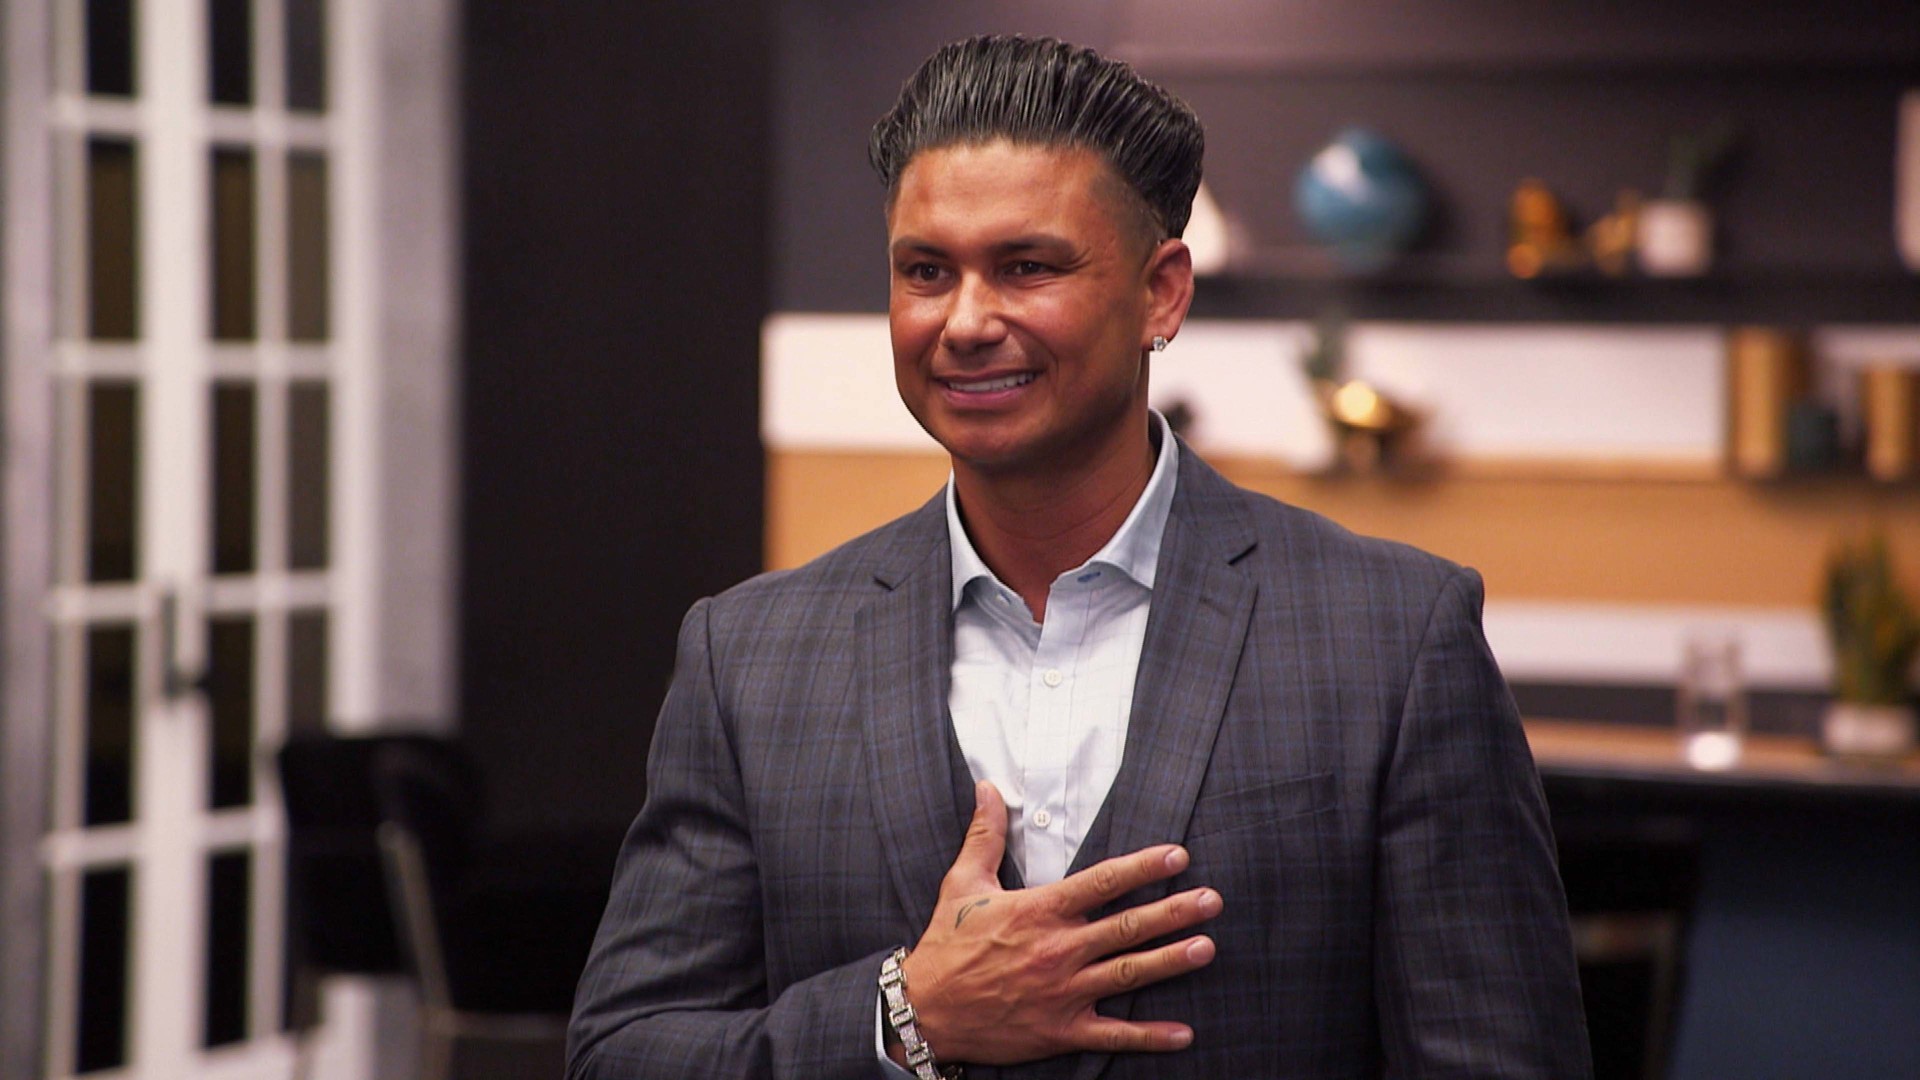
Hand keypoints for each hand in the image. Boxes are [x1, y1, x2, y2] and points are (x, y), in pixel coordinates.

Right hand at [895, 780, 1220, 1066]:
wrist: (925, 1009)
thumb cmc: (946, 944)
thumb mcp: (962, 882)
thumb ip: (985, 834)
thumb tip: (988, 787)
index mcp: (1040, 911)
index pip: (1103, 882)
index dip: (1144, 868)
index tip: (1178, 856)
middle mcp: (1058, 950)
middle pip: (1127, 927)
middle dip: (1174, 912)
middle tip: (1213, 900)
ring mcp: (1063, 993)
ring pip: (1128, 973)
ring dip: (1171, 961)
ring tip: (1207, 947)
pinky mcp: (1061, 1030)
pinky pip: (1113, 1034)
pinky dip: (1149, 1035)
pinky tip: (1184, 1033)